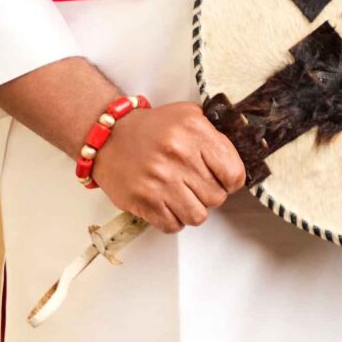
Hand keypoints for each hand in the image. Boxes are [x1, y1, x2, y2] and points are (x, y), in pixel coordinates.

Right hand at [90, 104, 247, 232]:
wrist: (107, 136)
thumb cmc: (151, 129)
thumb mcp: (188, 116)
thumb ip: (214, 136)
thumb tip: (234, 164)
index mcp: (194, 131)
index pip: (233, 173)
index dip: (231, 181)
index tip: (222, 179)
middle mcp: (178, 155)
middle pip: (217, 197)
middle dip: (209, 194)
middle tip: (195, 185)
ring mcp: (160, 180)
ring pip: (198, 216)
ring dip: (192, 209)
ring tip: (181, 195)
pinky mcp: (144, 200)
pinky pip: (173, 225)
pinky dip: (172, 219)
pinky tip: (166, 203)